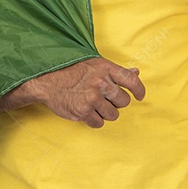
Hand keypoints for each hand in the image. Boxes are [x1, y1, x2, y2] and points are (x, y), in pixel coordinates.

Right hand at [17, 58, 145, 127]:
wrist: (48, 79)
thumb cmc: (73, 70)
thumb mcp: (96, 64)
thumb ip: (117, 71)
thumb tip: (136, 73)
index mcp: (106, 69)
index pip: (132, 81)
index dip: (139, 90)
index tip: (139, 96)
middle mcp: (100, 83)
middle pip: (123, 102)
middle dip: (116, 102)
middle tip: (105, 98)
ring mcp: (92, 98)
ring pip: (113, 115)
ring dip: (106, 112)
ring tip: (94, 104)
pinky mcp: (82, 112)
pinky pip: (99, 123)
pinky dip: (94, 120)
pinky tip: (87, 111)